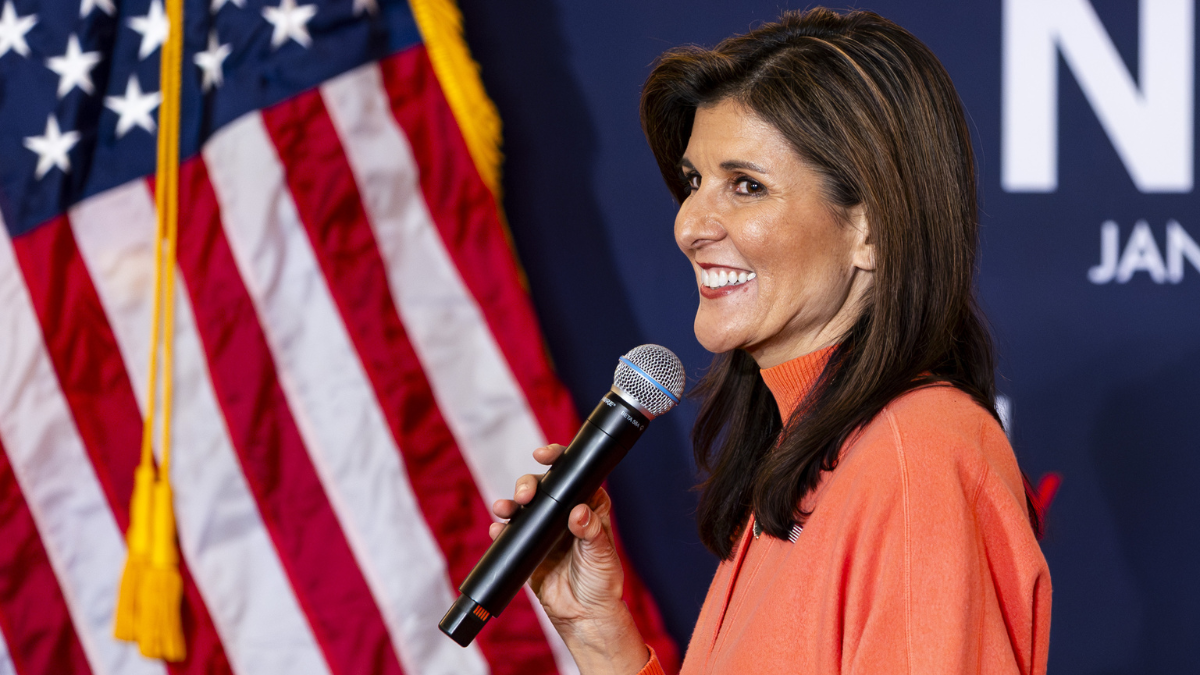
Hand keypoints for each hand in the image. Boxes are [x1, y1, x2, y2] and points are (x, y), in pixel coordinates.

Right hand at [490, 444, 648, 674]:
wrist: (584, 614)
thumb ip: (590, 532)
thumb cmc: (601, 581)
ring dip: (510, 504)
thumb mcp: (601, 554)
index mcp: (587, 505)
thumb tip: (578, 512)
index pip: (573, 474)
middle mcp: (564, 511)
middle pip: (542, 486)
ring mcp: (543, 528)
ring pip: (523, 506)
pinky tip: (497, 530)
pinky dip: (501, 529)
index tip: (544, 455)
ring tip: (504, 509)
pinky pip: (510, 533)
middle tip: (524, 495)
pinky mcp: (527, 546)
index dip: (558, 458)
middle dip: (528, 484)